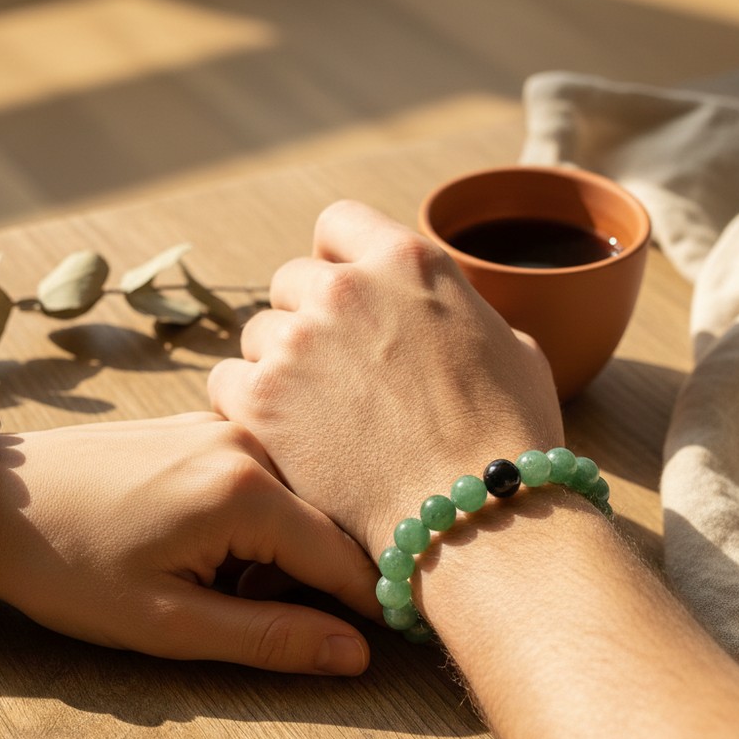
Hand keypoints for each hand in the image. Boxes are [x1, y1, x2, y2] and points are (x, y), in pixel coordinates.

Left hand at [0, 413, 377, 674]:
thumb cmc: (70, 566)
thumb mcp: (168, 622)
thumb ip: (270, 636)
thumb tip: (356, 653)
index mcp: (246, 489)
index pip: (344, 558)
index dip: (367, 607)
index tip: (385, 642)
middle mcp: (247, 443)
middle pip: (321, 526)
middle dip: (307, 582)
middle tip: (247, 616)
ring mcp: (223, 426)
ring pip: (292, 501)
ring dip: (274, 552)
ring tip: (210, 581)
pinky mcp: (202, 425)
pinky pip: (258, 476)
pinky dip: (251, 520)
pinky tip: (196, 542)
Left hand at [208, 201, 563, 557]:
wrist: (475, 515)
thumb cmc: (508, 438)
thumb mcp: (514, 350)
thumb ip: (464, 316)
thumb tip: (451, 321)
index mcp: (407, 262)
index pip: (339, 223)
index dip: (334, 258)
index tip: (339, 293)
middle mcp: (345, 289)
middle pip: (292, 281)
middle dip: (306, 318)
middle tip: (328, 370)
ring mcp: (298, 341)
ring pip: (258, 333)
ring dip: (276, 364)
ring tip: (309, 414)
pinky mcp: (262, 398)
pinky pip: (225, 381)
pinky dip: (243, 405)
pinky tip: (275, 435)